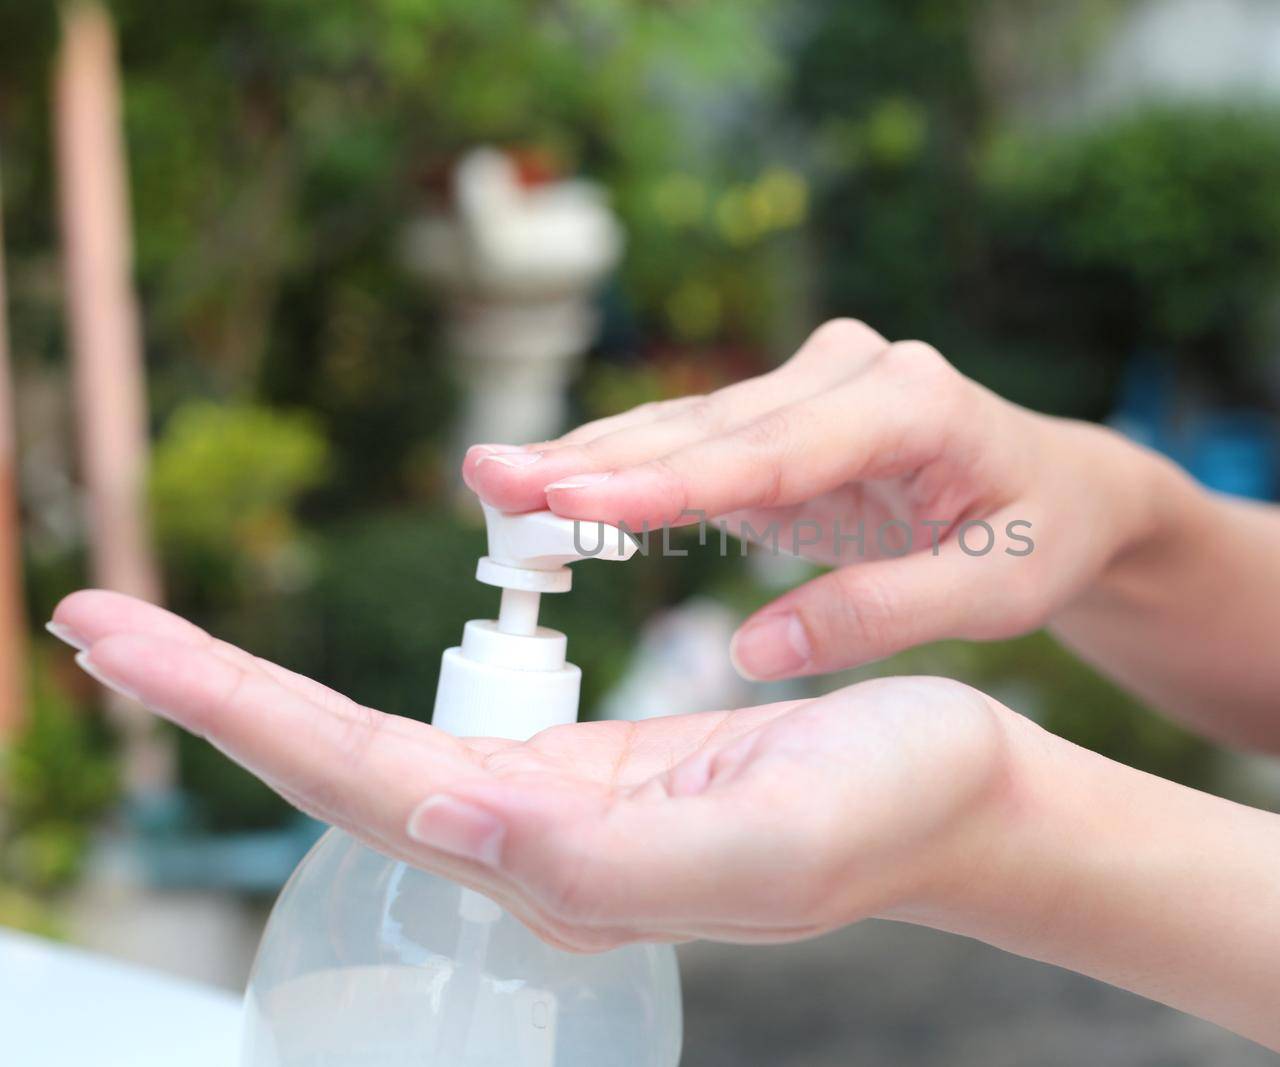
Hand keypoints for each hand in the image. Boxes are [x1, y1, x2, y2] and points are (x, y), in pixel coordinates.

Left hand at [52, 590, 1025, 951]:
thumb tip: (442, 818)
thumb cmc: (887, 809)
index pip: (360, 777)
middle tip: (92, 620)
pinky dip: (352, 703)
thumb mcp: (762, 840)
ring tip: (166, 648)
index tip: (119, 638)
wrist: (959, 796)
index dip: (235, 708)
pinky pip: (442, 737)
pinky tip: (310, 695)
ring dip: (261, 702)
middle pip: (337, 766)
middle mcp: (535, 846)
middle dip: (211, 697)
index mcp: (561, 861)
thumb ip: (599, 856)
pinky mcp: (590, 777)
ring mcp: (556, 814)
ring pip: (376, 753)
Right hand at [464, 319, 1172, 680]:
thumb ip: (882, 615)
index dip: (671, 483)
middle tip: (489, 478)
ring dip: (590, 459)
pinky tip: (549, 486)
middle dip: (597, 459)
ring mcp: (814, 385)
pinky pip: (694, 447)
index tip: (576, 500)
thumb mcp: (993, 593)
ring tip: (491, 478)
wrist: (1062, 486)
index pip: (777, 451)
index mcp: (915, 403)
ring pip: (689, 429)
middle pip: (711, 428)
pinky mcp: (786, 416)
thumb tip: (757, 650)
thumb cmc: (1039, 538)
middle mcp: (853, 373)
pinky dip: (623, 471)